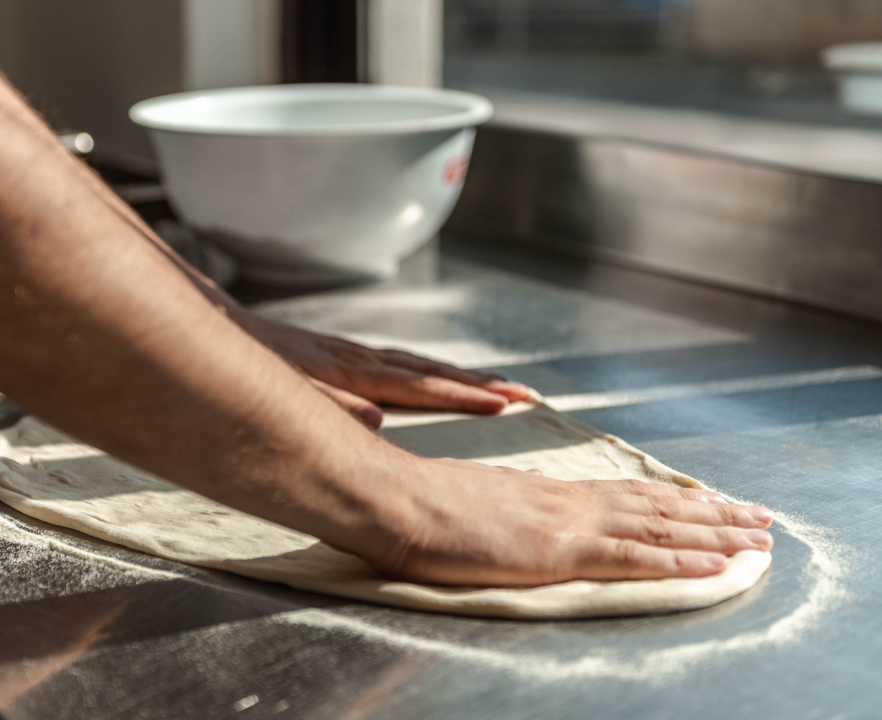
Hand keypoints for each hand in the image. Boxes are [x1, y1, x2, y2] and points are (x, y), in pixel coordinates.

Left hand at [239, 314, 531, 427]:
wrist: (209, 325)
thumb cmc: (237, 364)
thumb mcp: (275, 390)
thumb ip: (324, 405)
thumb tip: (376, 420)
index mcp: (347, 372)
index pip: (417, 386)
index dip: (462, 397)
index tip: (505, 406)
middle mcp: (355, 358)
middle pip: (429, 370)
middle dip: (479, 384)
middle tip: (525, 395)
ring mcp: (346, 352)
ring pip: (416, 362)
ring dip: (459, 375)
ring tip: (497, 386)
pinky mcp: (333, 351)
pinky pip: (395, 360)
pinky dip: (425, 369)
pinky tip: (433, 377)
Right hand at [368, 458, 773, 585]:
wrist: (398, 498)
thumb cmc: (421, 501)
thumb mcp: (474, 494)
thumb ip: (509, 498)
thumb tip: (526, 495)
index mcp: (546, 491)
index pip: (624, 494)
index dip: (671, 499)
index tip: (707, 501)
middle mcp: (567, 500)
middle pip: (655, 505)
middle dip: (712, 513)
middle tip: (758, 516)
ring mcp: (567, 523)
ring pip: (659, 526)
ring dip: (714, 534)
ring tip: (756, 539)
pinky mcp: (560, 550)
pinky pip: (634, 557)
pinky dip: (680, 560)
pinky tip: (715, 563)